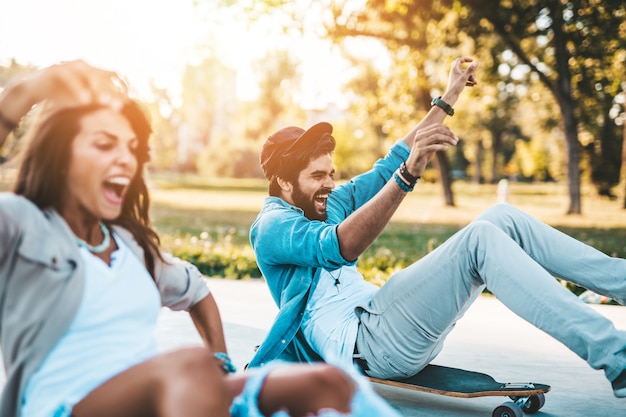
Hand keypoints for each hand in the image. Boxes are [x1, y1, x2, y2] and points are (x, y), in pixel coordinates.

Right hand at [0, 60, 127, 127]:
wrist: (33, 89)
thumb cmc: (61, 95)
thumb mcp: (82, 99)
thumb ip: (99, 100)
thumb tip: (123, 104)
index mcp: (90, 72)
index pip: (108, 80)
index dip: (116, 92)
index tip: (123, 106)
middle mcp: (81, 66)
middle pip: (100, 76)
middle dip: (108, 91)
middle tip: (116, 105)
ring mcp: (68, 66)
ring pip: (86, 75)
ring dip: (95, 88)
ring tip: (102, 102)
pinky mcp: (55, 70)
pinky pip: (69, 78)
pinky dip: (77, 89)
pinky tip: (84, 100)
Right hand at [405, 123, 457, 176]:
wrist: (414, 166)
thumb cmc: (424, 155)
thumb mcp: (431, 145)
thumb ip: (437, 139)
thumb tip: (449, 133)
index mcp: (421, 132)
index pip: (437, 126)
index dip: (447, 130)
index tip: (454, 136)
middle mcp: (419, 136)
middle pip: (437, 130)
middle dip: (449, 134)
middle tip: (456, 140)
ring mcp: (419, 143)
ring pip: (436, 136)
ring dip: (448, 140)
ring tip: (454, 144)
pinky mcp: (420, 151)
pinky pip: (434, 146)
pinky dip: (442, 147)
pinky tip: (447, 148)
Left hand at [442, 57, 477, 104]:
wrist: (451, 96)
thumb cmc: (457, 86)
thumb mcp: (465, 77)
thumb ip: (470, 69)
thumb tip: (476, 62)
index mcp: (455, 69)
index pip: (459, 60)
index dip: (466, 59)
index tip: (472, 60)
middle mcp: (455, 72)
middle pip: (465, 70)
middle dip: (471, 74)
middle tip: (474, 78)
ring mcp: (456, 78)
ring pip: (466, 76)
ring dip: (471, 78)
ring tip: (475, 83)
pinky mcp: (457, 83)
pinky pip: (464, 80)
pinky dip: (469, 82)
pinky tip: (473, 85)